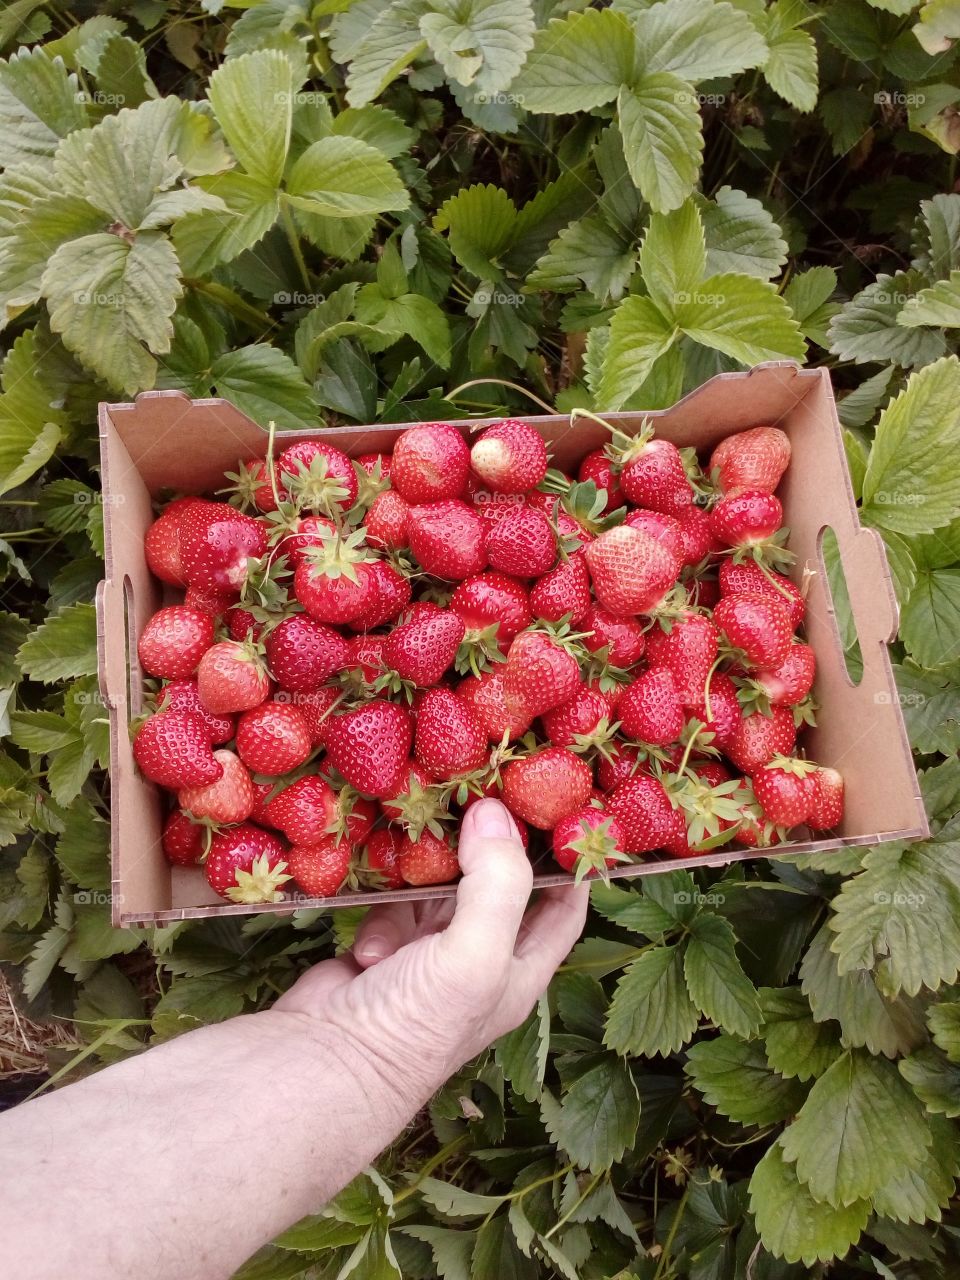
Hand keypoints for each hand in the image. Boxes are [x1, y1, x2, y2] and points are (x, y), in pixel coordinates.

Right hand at [275, 799, 588, 1103]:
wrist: (324, 1064)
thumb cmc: (415, 1021)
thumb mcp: (475, 951)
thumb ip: (497, 880)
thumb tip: (493, 811)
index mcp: (519, 969)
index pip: (563, 904)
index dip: (569, 860)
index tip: (563, 805)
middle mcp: (480, 959)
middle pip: (498, 884)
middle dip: (489, 844)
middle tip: (479, 792)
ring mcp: (429, 953)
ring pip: (440, 886)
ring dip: (425, 875)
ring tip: (414, 862)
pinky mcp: (384, 944)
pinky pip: (393, 902)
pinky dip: (383, 910)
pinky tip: (370, 945)